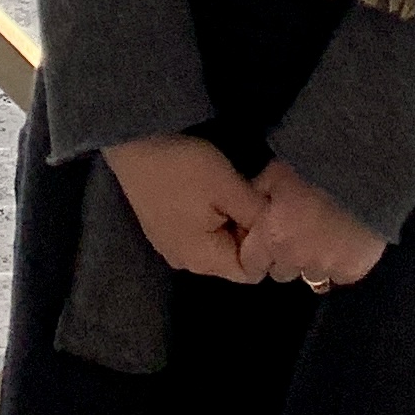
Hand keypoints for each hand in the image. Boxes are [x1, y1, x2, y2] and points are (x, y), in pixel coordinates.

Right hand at [102, 130, 262, 280]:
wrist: (134, 142)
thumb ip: (257, 214)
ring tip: (235, 189)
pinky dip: (212, 216)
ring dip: (231, 221)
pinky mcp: (162, 228)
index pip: (249, 272)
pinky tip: (212, 189)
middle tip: (257, 197)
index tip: (273, 217)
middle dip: (249, 231)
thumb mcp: (228, 186)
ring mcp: (170, 246)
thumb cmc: (184, 167)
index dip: (267, 248)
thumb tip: (281, 230)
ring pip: (216, 243)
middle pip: (232, 258)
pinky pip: (198, 232)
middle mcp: (185, 262)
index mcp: (202, 260)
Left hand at [240, 156, 387, 291]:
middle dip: (286, 256)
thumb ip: (259, 194)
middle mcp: (296, 261)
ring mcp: (327, 269)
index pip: (250, 265)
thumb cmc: (315, 166)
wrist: (365, 168)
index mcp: (272, 238)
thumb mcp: (276, 171)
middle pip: (282, 272)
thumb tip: (251, 208)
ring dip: (314, 260)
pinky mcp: (354, 270)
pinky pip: (340, 275)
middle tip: (299, 230)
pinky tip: (347, 241)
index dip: (256, 252)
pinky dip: (341, 263)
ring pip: (312, 276)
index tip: (265, 239)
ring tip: (326, 234)